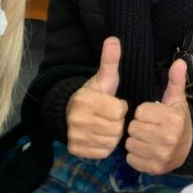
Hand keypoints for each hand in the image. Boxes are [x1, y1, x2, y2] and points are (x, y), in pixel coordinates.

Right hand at [65, 37, 127, 157]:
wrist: (71, 113)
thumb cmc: (95, 95)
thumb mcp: (104, 78)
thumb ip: (110, 61)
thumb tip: (113, 39)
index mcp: (85, 99)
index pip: (119, 111)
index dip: (121, 107)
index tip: (115, 104)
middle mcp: (76, 118)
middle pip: (116, 128)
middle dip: (118, 122)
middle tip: (110, 117)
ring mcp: (74, 135)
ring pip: (111, 142)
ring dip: (113, 135)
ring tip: (106, 125)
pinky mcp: (75, 149)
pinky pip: (103, 152)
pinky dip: (105, 146)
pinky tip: (101, 136)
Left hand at [126, 58, 192, 173]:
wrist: (189, 149)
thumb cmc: (178, 121)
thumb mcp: (177, 100)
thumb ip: (175, 81)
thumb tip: (180, 61)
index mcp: (173, 119)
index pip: (140, 112)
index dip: (143, 112)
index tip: (152, 116)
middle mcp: (168, 138)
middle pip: (133, 128)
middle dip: (138, 126)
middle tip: (148, 128)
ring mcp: (162, 155)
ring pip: (130, 144)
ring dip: (135, 141)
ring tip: (146, 139)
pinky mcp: (155, 168)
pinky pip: (131, 159)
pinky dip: (135, 155)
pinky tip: (145, 151)